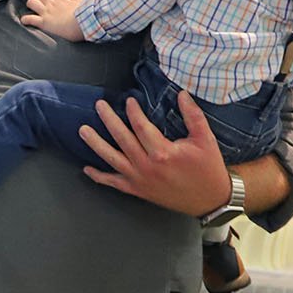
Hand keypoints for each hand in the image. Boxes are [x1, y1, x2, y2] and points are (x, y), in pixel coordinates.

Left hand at [22, 0, 86, 40]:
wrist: (82, 25)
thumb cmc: (84, 15)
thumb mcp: (81, 3)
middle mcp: (52, 4)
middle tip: (41, 3)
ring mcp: (46, 12)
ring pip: (32, 2)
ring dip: (30, 4)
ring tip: (32, 8)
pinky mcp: (42, 22)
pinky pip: (29, 18)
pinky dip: (25, 19)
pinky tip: (24, 21)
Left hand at [78, 91, 231, 216]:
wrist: (209, 199)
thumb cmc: (208, 168)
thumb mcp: (205, 139)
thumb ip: (192, 115)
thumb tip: (182, 93)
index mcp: (162, 152)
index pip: (141, 126)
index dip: (133, 112)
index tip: (128, 100)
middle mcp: (146, 166)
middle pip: (122, 138)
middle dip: (108, 120)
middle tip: (99, 105)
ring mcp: (139, 179)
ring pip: (111, 159)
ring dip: (95, 144)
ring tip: (82, 130)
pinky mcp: (137, 190)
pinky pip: (113, 183)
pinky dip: (99, 177)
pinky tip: (87, 169)